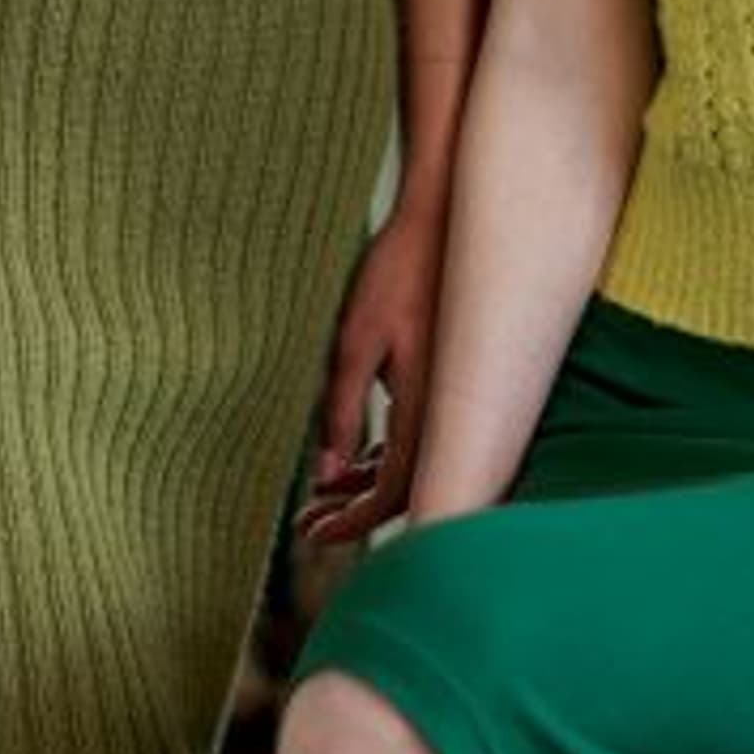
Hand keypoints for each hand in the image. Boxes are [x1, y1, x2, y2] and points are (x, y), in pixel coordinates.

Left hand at [298, 189, 447, 546]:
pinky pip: (417, 436)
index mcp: (425, 407)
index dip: (351, 520)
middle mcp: (444, 410)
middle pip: (404, 488)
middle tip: (307, 524)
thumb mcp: (354, 342)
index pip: (393, 492)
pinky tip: (351, 458)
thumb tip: (327, 473)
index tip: (311, 533)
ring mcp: (446, 395)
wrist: (441, 220)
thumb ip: (341, 409)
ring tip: (320, 496)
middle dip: (353, 511)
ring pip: (410, 463)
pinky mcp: (443, 378)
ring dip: (365, 483)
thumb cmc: (395, 273)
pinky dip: (383, 455)